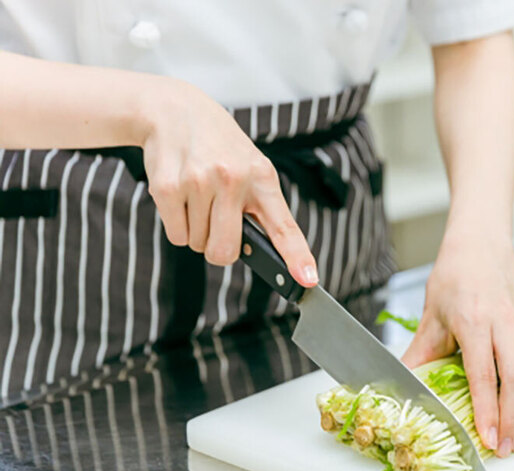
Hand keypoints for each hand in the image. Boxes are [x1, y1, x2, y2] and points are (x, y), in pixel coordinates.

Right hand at [140, 79, 316, 285]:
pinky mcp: (168, 187)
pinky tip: (181, 194)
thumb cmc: (220, 147)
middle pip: (226, 252)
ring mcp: (200, 182)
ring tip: (199, 196)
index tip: (308, 280)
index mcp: (263, 178)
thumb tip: (264, 254)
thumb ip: (261, 207)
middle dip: (220, 249)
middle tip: (217, 223)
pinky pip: (176, 235)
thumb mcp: (252, 167)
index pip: (284, 226)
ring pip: (198, 245)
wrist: (174, 110)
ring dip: (197, 230)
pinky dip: (178, 225)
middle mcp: (233, 179)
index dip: (297, 257)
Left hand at [402, 231, 513, 456]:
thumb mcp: (431, 314)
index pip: (484, 373)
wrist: (482, 243)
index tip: (488, 439)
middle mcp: (504, 326)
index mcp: (475, 320)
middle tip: (505, 449)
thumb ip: (420, 353)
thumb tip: (401, 387)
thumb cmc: (453, 275)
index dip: (487, 410)